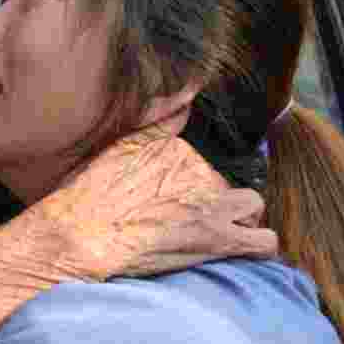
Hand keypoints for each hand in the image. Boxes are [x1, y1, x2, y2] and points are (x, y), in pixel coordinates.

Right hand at [0, 131, 277, 281]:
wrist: (80, 234)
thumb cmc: (87, 194)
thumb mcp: (117, 146)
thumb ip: (157, 120)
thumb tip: (188, 92)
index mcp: (176, 149)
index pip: (204, 161)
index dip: (193, 183)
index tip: (174, 198)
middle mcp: (200, 172)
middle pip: (227, 183)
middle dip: (216, 201)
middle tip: (190, 220)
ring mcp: (213, 205)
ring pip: (252, 207)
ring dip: (240, 220)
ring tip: (216, 235)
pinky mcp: (219, 239)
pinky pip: (263, 241)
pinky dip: (256, 246)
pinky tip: (237, 251)